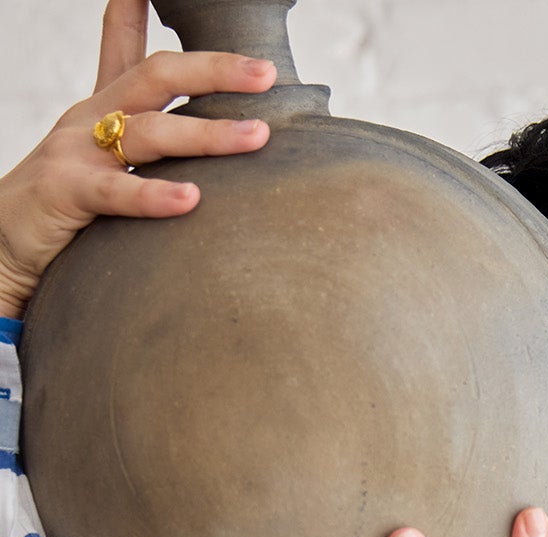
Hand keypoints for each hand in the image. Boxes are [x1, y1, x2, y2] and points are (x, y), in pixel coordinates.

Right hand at [0, 0, 276, 318]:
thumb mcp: (102, 157)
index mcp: (102, 107)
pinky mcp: (65, 192)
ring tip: (256, 137)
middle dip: (214, 71)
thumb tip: (191, 139)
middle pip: (156, 76)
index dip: (142, 10)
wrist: (3, 244)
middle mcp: (90, 118)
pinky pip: (115, 192)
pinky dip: (154, 195)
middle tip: (264, 74)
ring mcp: (76, 151)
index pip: (128, 46)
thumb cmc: (63, 204)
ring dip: (207, 134)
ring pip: (149, 132)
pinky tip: (191, 199)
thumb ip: (142, 137)